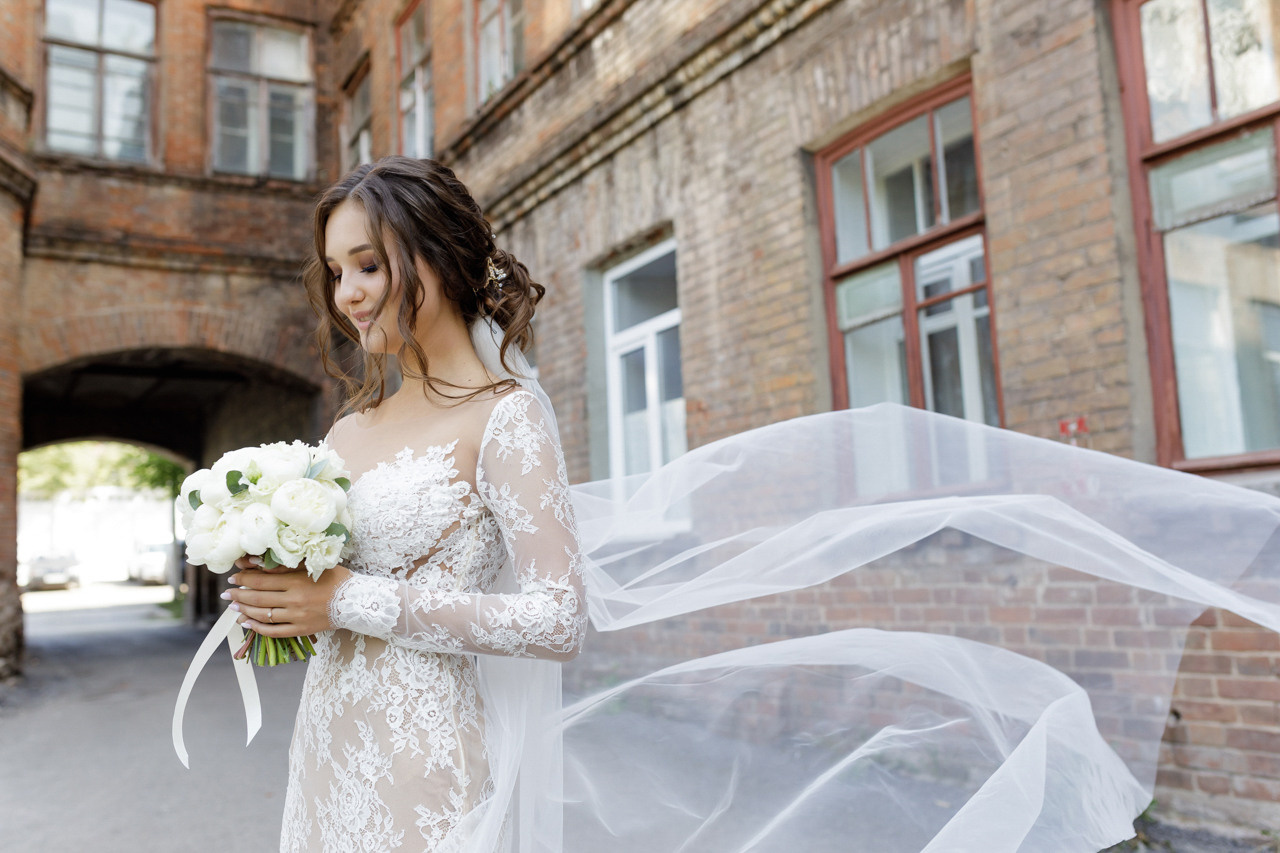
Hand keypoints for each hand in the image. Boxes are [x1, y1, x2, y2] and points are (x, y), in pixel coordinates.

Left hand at [224, 561, 352, 638]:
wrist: (356, 601)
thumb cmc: (336, 579)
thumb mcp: (312, 565)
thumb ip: (286, 564)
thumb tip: (258, 563)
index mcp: (296, 582)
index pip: (261, 580)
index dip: (244, 579)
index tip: (234, 577)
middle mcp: (294, 600)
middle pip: (258, 598)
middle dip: (239, 595)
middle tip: (227, 593)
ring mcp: (297, 617)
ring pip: (263, 615)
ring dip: (245, 611)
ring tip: (234, 608)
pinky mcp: (301, 630)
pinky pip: (274, 632)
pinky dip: (258, 628)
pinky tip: (248, 624)